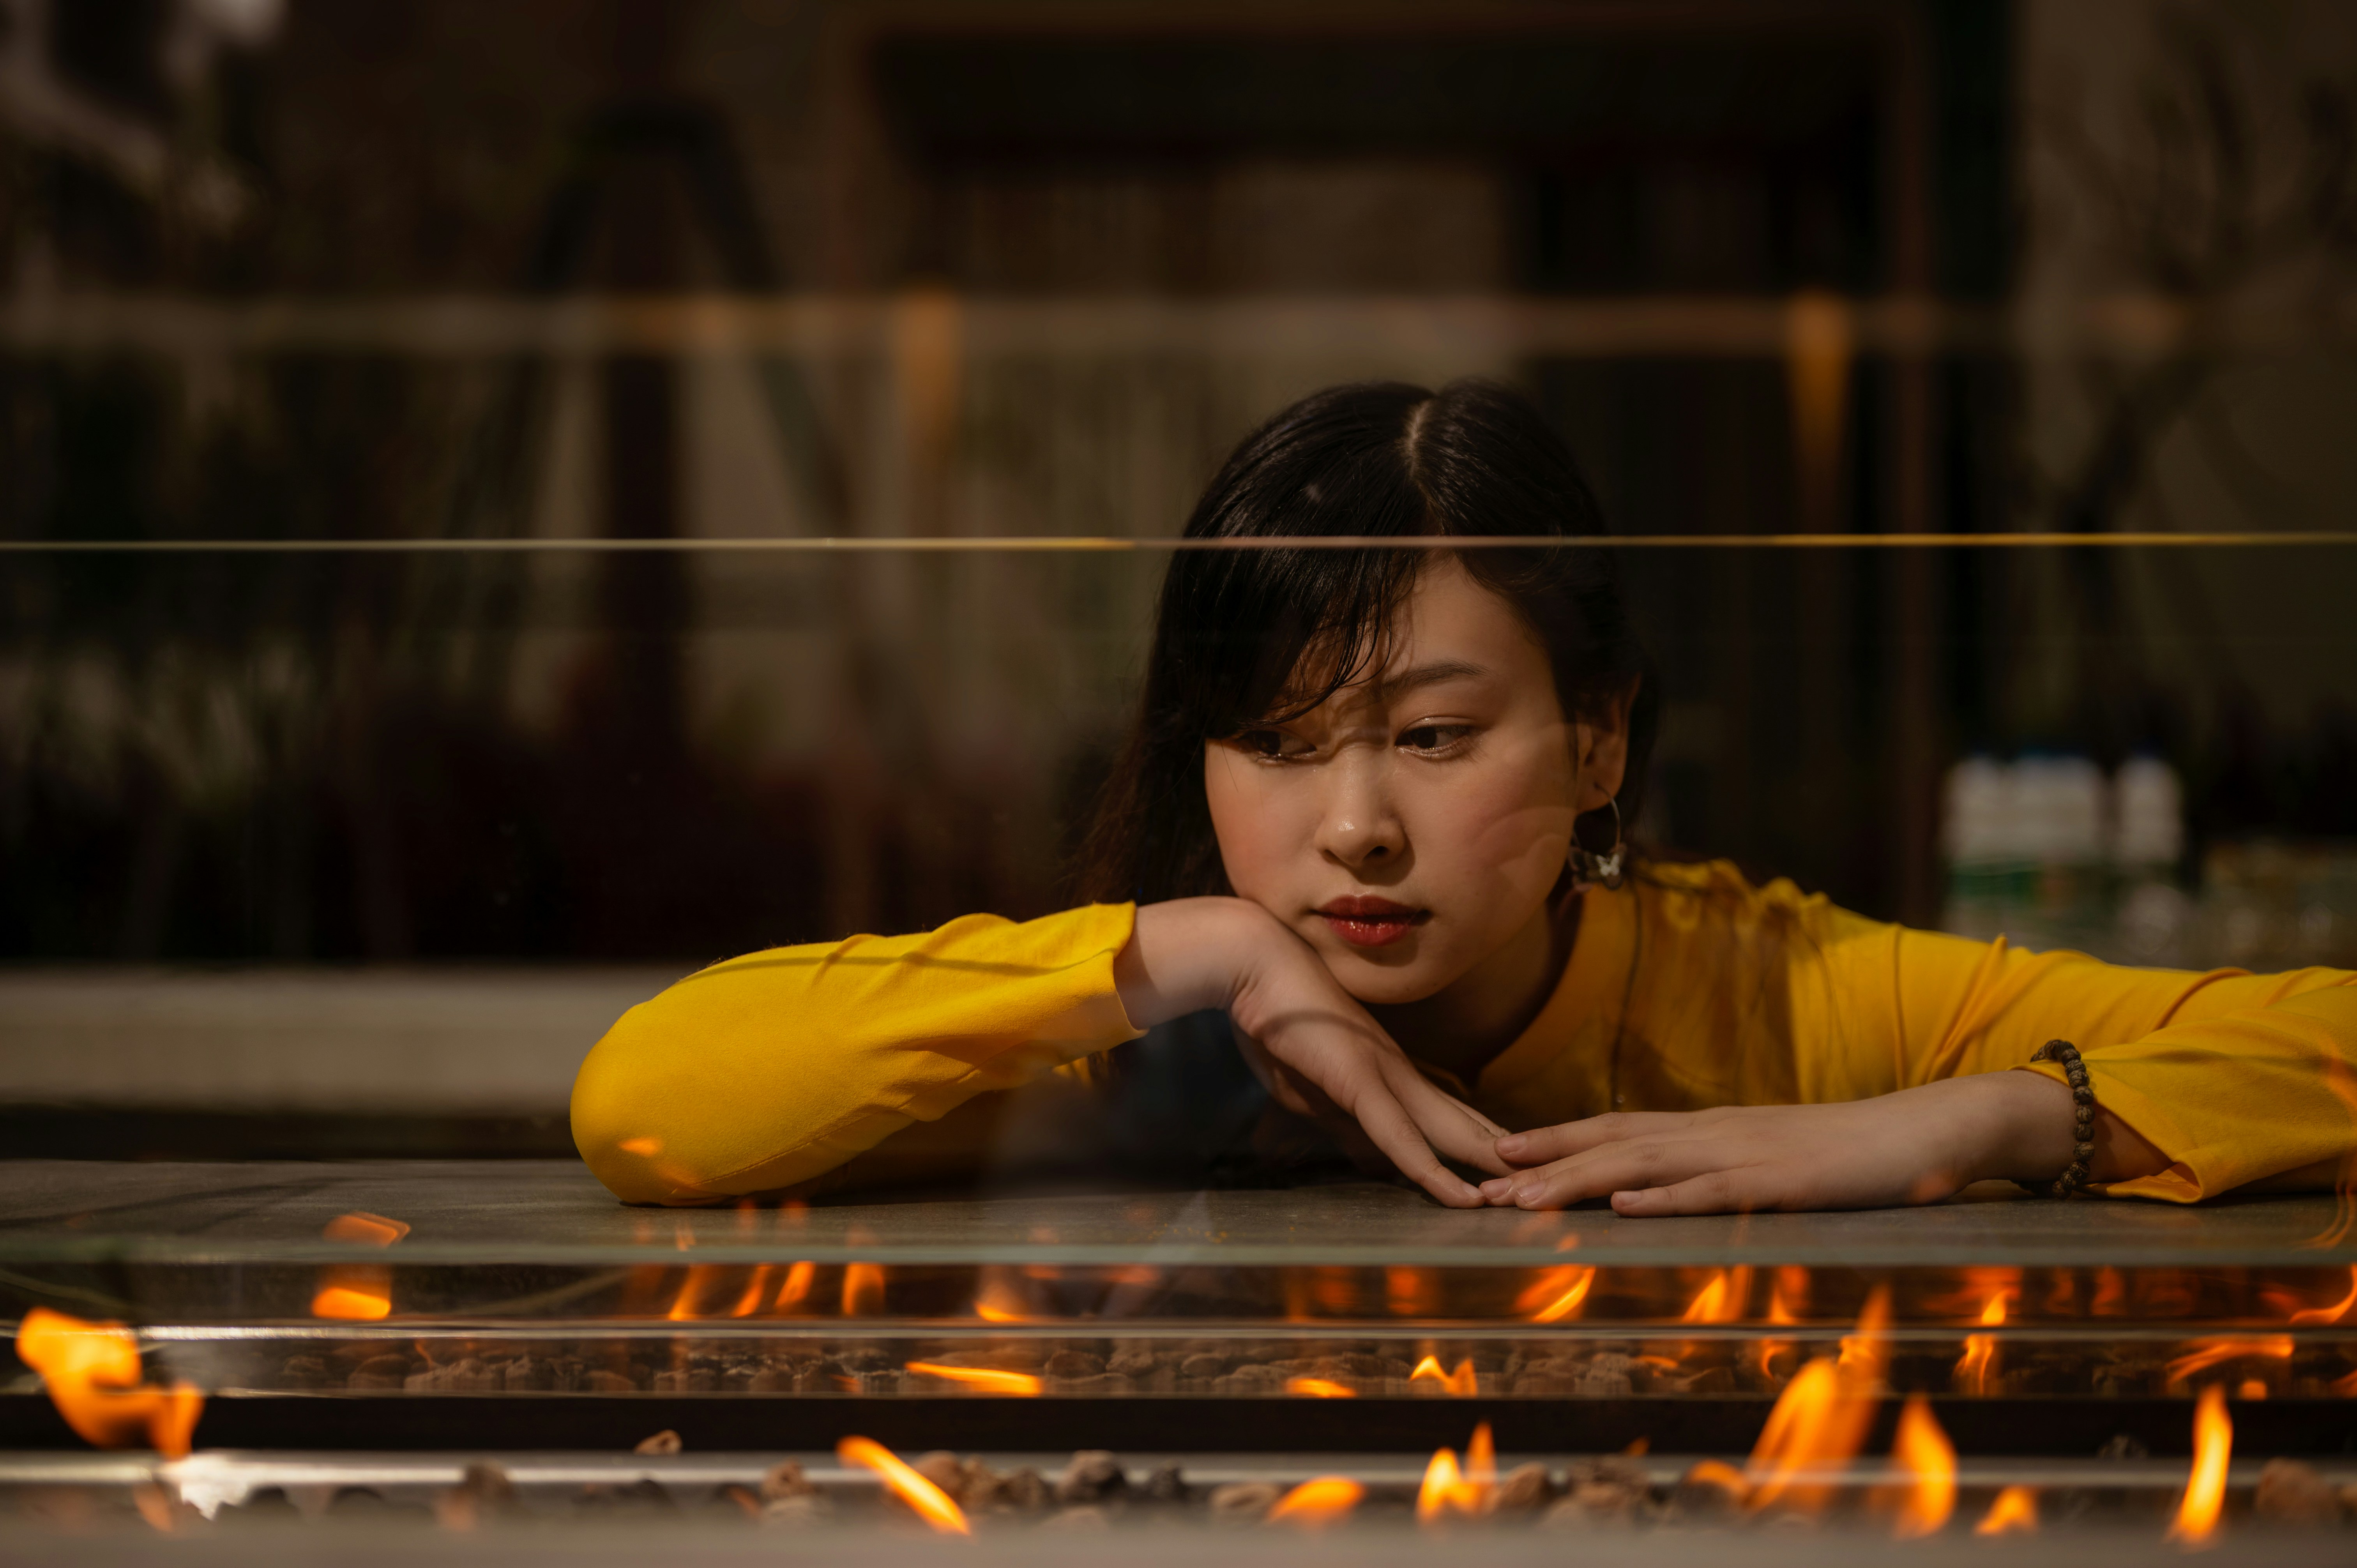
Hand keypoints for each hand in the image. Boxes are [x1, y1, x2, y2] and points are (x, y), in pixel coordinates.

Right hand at [1118, 898, 1510, 1205]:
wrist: (1255, 963)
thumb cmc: (1277, 1020)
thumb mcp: (1311, 1089)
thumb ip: (1345, 1124)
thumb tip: (1371, 1159)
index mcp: (1388, 1074)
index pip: (1448, 1117)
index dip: (1482, 1145)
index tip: (1515, 1173)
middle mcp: (1399, 1074)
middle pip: (1465, 1124)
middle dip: (1503, 1160)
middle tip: (1549, 1188)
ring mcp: (1384, 1075)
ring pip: (1450, 1131)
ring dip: (1487, 1168)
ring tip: (1530, 1199)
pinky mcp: (1359, 1081)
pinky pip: (1401, 1137)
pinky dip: (1432, 1171)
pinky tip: (1461, 1197)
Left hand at [1480, 1072, 2083, 1214]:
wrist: (1930, 1130)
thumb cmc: (1850, 1153)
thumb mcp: (1770, 1160)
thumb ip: (1719, 1169)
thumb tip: (1666, 1186)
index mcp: (1710, 1129)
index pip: (1614, 1131)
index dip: (1553, 1142)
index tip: (1494, 1156)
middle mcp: (1715, 1133)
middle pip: (1612, 1143)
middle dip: (1544, 1163)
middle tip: (1481, 1183)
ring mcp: (1747, 1154)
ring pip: (1646, 1164)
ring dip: (1581, 1179)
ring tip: (1524, 1196)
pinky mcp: (1784, 1181)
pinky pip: (1715, 1190)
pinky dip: (1668, 1196)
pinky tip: (1627, 1204)